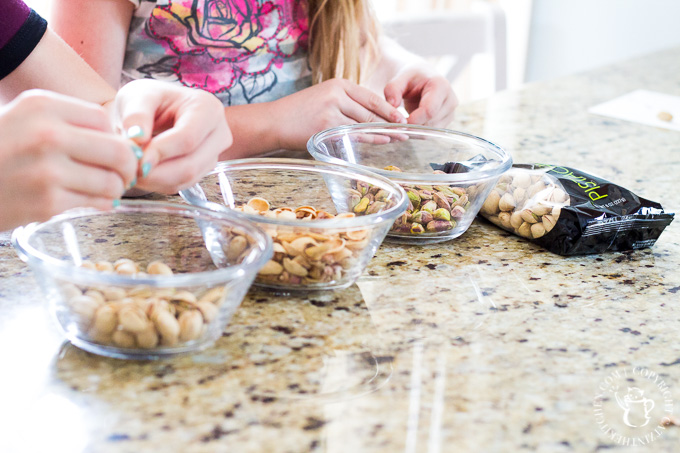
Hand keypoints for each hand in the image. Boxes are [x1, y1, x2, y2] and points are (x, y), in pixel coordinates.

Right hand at [0, 90, 136, 230]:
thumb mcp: (24, 118)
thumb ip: (68, 122)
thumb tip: (123, 139)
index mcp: (42, 106)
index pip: (103, 119)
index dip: (115, 136)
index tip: (117, 149)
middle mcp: (46, 134)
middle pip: (118, 151)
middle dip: (128, 166)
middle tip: (125, 174)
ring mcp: (47, 170)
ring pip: (111, 182)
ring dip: (115, 189)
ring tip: (106, 189)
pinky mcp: (47, 202)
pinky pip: (94, 203)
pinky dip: (99, 204)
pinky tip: (89, 200)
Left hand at [114, 80, 232, 193]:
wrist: (152, 110)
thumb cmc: (147, 99)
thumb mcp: (136, 96)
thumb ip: (136, 114)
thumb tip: (136, 138)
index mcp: (208, 108)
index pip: (188, 138)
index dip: (161, 152)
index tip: (134, 158)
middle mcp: (219, 133)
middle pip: (191, 165)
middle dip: (156, 172)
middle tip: (128, 169)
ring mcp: (214, 155)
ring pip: (187, 178)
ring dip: (155, 180)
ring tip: (132, 168)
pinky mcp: (204, 170)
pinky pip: (182, 185)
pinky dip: (159, 183)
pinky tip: (143, 171)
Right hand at [270, 78, 406, 149]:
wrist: (274, 121)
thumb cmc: (299, 113)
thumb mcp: (324, 98)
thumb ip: (346, 103)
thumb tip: (371, 117)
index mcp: (339, 84)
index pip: (371, 97)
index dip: (389, 109)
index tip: (401, 117)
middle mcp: (338, 94)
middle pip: (371, 111)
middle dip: (391, 122)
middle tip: (406, 131)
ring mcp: (333, 110)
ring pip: (366, 123)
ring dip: (385, 132)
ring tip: (399, 138)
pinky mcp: (328, 126)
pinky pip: (356, 134)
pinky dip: (372, 138)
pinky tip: (384, 141)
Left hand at [384, 68, 458, 126]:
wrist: (422, 79)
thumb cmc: (411, 78)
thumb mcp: (399, 79)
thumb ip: (392, 89)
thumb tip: (391, 105)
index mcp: (441, 86)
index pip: (429, 110)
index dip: (413, 119)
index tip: (398, 122)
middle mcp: (451, 100)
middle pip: (430, 123)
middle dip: (411, 126)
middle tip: (396, 123)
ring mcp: (451, 113)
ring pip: (430, 131)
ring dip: (414, 130)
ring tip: (402, 121)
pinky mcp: (447, 122)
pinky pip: (431, 134)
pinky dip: (417, 132)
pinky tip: (409, 124)